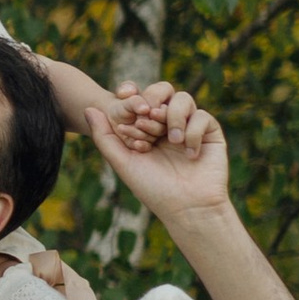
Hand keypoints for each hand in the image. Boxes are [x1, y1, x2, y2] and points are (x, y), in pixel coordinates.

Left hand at [84, 88, 231, 228]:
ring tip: (170, 139)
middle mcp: (168, 125)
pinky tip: (189, 154)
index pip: (139, 100)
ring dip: (172, 115)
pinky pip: (202, 116)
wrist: (187, 208)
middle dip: (151, 98)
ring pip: (182, 99)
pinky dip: (193, 132)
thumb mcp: (123, 163)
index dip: (132, 93)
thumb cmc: (153, 189)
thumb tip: (88, 109)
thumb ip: (105, 137)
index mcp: (147, 129)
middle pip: (161, 91)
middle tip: (146, 113)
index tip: (123, 94)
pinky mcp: (210, 132)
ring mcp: (190, 127)